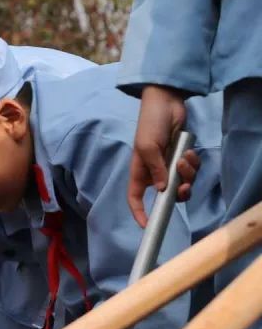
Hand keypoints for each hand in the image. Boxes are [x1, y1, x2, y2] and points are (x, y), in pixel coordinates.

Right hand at [129, 85, 191, 226]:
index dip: (139, 213)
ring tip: (185, 158)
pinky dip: (193, 162)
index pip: (135, 198)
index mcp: (139, 172)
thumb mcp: (148, 147)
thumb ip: (156, 169)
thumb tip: (162, 190)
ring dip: (188, 173)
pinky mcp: (182, 157)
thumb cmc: (150, 125)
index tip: (147, 225)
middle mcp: (154, 172)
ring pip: (183, 182)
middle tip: (184, 187)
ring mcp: (169, 165)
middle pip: (166, 195)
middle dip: (178, 193)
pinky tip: (189, 151)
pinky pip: (192, 169)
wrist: (167, 103)